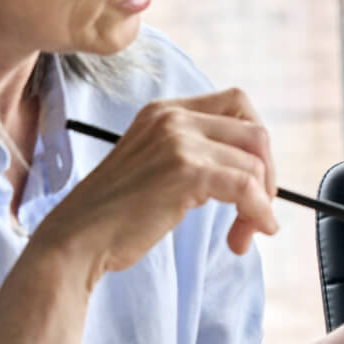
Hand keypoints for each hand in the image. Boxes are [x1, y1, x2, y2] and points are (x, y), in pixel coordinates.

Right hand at [35, 88, 279, 286]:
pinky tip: (252, 233)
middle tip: (257, 209)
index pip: (238, 103)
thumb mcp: (156, 165)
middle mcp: (173, 116)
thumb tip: (257, 169)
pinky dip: (259, 212)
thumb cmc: (116, 214)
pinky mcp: (186, 171)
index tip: (254, 179)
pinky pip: (247, 187)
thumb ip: (196, 153)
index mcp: (165, 111)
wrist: (76, 240)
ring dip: (261, 203)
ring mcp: (179, 141)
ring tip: (244, 234)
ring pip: (255, 164)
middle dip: (267, 175)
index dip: (255, 143)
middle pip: (255, 132)